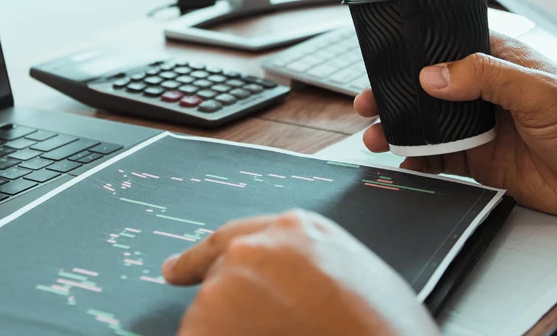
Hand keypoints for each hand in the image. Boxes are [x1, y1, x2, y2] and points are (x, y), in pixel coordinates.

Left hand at [162, 209, 436, 335]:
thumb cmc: (382, 328)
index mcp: (296, 230)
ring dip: (230, 332)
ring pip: (209, 319)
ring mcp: (226, 286)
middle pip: (221, 283)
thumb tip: (289, 289)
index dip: (201, 260)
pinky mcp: (207, 323)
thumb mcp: (353, 273)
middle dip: (234, 311)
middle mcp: (254, 248)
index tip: (175, 270)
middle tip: (268, 329)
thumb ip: (307, 267)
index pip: (234, 239)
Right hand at [353, 33, 556, 221]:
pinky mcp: (487, 164)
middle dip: (395, 96)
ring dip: (402, 130)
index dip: (411, 56)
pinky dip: (419, 162)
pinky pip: (443, 161)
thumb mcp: (537, 91)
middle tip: (367, 104)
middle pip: (428, 90)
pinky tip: (403, 163)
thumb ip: (483, 77)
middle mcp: (486, 93)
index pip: (445, 50)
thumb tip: (431, 75)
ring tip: (375, 136)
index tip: (381, 63)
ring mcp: (484, 129)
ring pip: (430, 126)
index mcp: (499, 62)